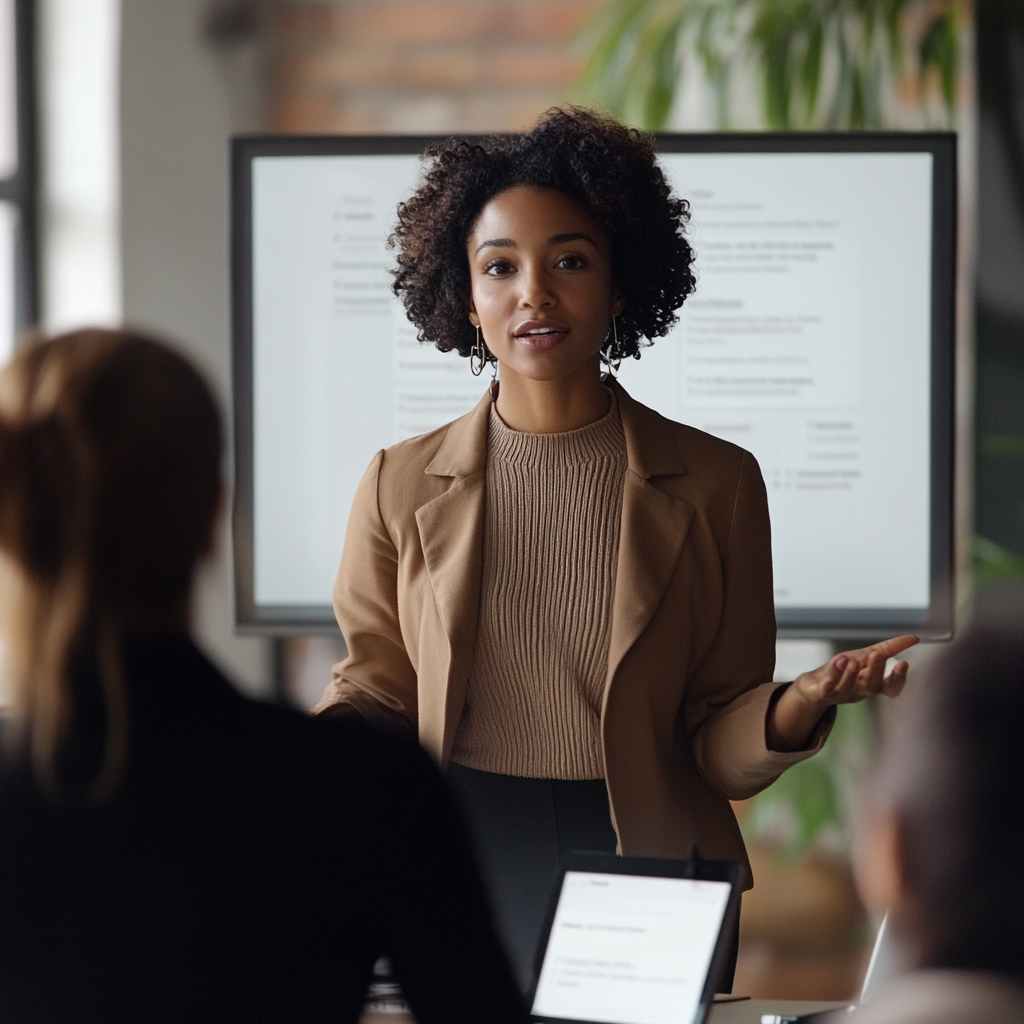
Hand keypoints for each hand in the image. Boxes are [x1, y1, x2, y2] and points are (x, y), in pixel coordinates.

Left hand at [792, 634, 917, 707]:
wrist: (814, 684)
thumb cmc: (845, 669)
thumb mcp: (867, 656)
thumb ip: (890, 649)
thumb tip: (915, 638)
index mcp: (873, 684)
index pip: (891, 687)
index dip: (898, 678)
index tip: (903, 663)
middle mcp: (859, 692)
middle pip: (871, 685)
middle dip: (876, 670)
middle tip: (877, 655)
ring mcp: (840, 694)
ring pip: (848, 688)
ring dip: (851, 674)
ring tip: (852, 660)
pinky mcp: (822, 693)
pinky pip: (826, 691)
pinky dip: (828, 684)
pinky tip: (828, 678)